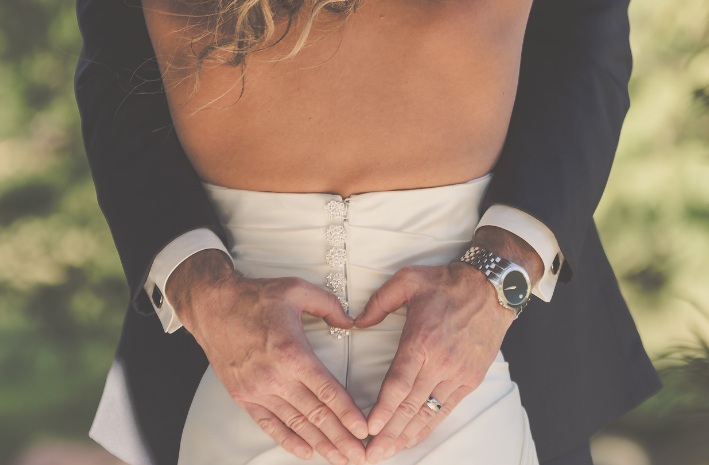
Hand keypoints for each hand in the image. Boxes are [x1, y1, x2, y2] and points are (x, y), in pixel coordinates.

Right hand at [167, 250, 367, 464]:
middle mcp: (275, 376)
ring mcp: (258, 389)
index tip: (363, 430)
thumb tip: (349, 321)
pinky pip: (269, 423)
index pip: (327, 391)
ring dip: (320, 443)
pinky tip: (305, 451)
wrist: (212, 307)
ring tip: (339, 458)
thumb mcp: (296, 289)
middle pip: (315, 414)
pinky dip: (288, 439)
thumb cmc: (253, 297)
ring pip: (295, 423)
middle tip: (359, 455)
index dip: (347, 413)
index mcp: (292, 352)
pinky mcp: (244, 396)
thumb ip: (328, 305)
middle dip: (340, 437)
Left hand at [353, 262, 514, 463]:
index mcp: (422, 339)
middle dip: (388, 433)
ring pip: (428, 412)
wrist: (492, 287)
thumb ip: (379, 301)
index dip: (383, 409)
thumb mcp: (408, 279)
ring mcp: (458, 374)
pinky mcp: (470, 379)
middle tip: (370, 454)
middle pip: (410, 406)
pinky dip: (429, 426)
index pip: (399, 383)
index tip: (369, 427)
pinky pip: (446, 409)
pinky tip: (413, 438)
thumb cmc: (448, 283)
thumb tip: (357, 322)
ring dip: (406, 435)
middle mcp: (441, 362)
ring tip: (387, 453)